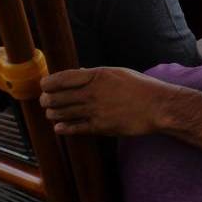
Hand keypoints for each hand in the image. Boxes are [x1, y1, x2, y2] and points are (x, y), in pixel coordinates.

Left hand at [40, 67, 172, 135]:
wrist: (157, 107)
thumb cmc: (141, 87)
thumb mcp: (118, 73)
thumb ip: (97, 74)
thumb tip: (80, 72)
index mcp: (96, 76)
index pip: (61, 79)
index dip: (47, 83)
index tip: (44, 85)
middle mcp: (92, 93)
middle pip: (56, 97)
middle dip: (46, 100)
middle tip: (45, 101)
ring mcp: (94, 111)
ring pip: (61, 114)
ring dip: (52, 114)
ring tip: (51, 113)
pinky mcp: (99, 127)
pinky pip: (74, 128)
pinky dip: (63, 128)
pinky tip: (59, 127)